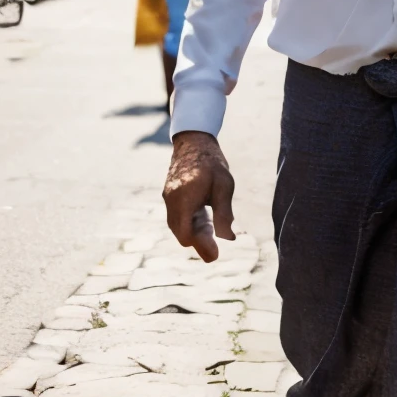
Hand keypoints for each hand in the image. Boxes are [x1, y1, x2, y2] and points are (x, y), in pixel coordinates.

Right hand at [163, 130, 235, 263]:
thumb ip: (224, 214)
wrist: (193, 140)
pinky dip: (189, 223)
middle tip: (215, 253)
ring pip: (178, 226)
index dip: (200, 246)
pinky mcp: (170, 195)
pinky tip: (205, 220)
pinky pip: (177, 216)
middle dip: (197, 243)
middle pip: (180, 233)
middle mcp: (171, 201)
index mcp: (184, 199)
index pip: (185, 234)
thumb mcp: (224, 186)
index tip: (215, 255)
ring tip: (212, 232)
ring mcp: (168, 198)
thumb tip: (227, 238)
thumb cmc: (212, 162)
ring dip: (193, 232)